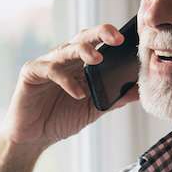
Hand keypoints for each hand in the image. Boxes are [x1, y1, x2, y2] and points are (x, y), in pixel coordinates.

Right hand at [0, 24, 138, 147]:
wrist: (33, 138)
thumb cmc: (61, 119)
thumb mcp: (93, 109)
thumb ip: (114, 99)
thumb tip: (139, 91)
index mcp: (79, 64)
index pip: (97, 42)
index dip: (111, 37)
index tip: (130, 40)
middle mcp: (64, 59)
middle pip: (83, 38)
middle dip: (100, 34)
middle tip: (116, 38)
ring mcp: (46, 63)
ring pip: (66, 49)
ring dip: (83, 51)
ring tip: (98, 59)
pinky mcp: (31, 73)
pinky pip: (51, 70)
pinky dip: (67, 80)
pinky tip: (78, 93)